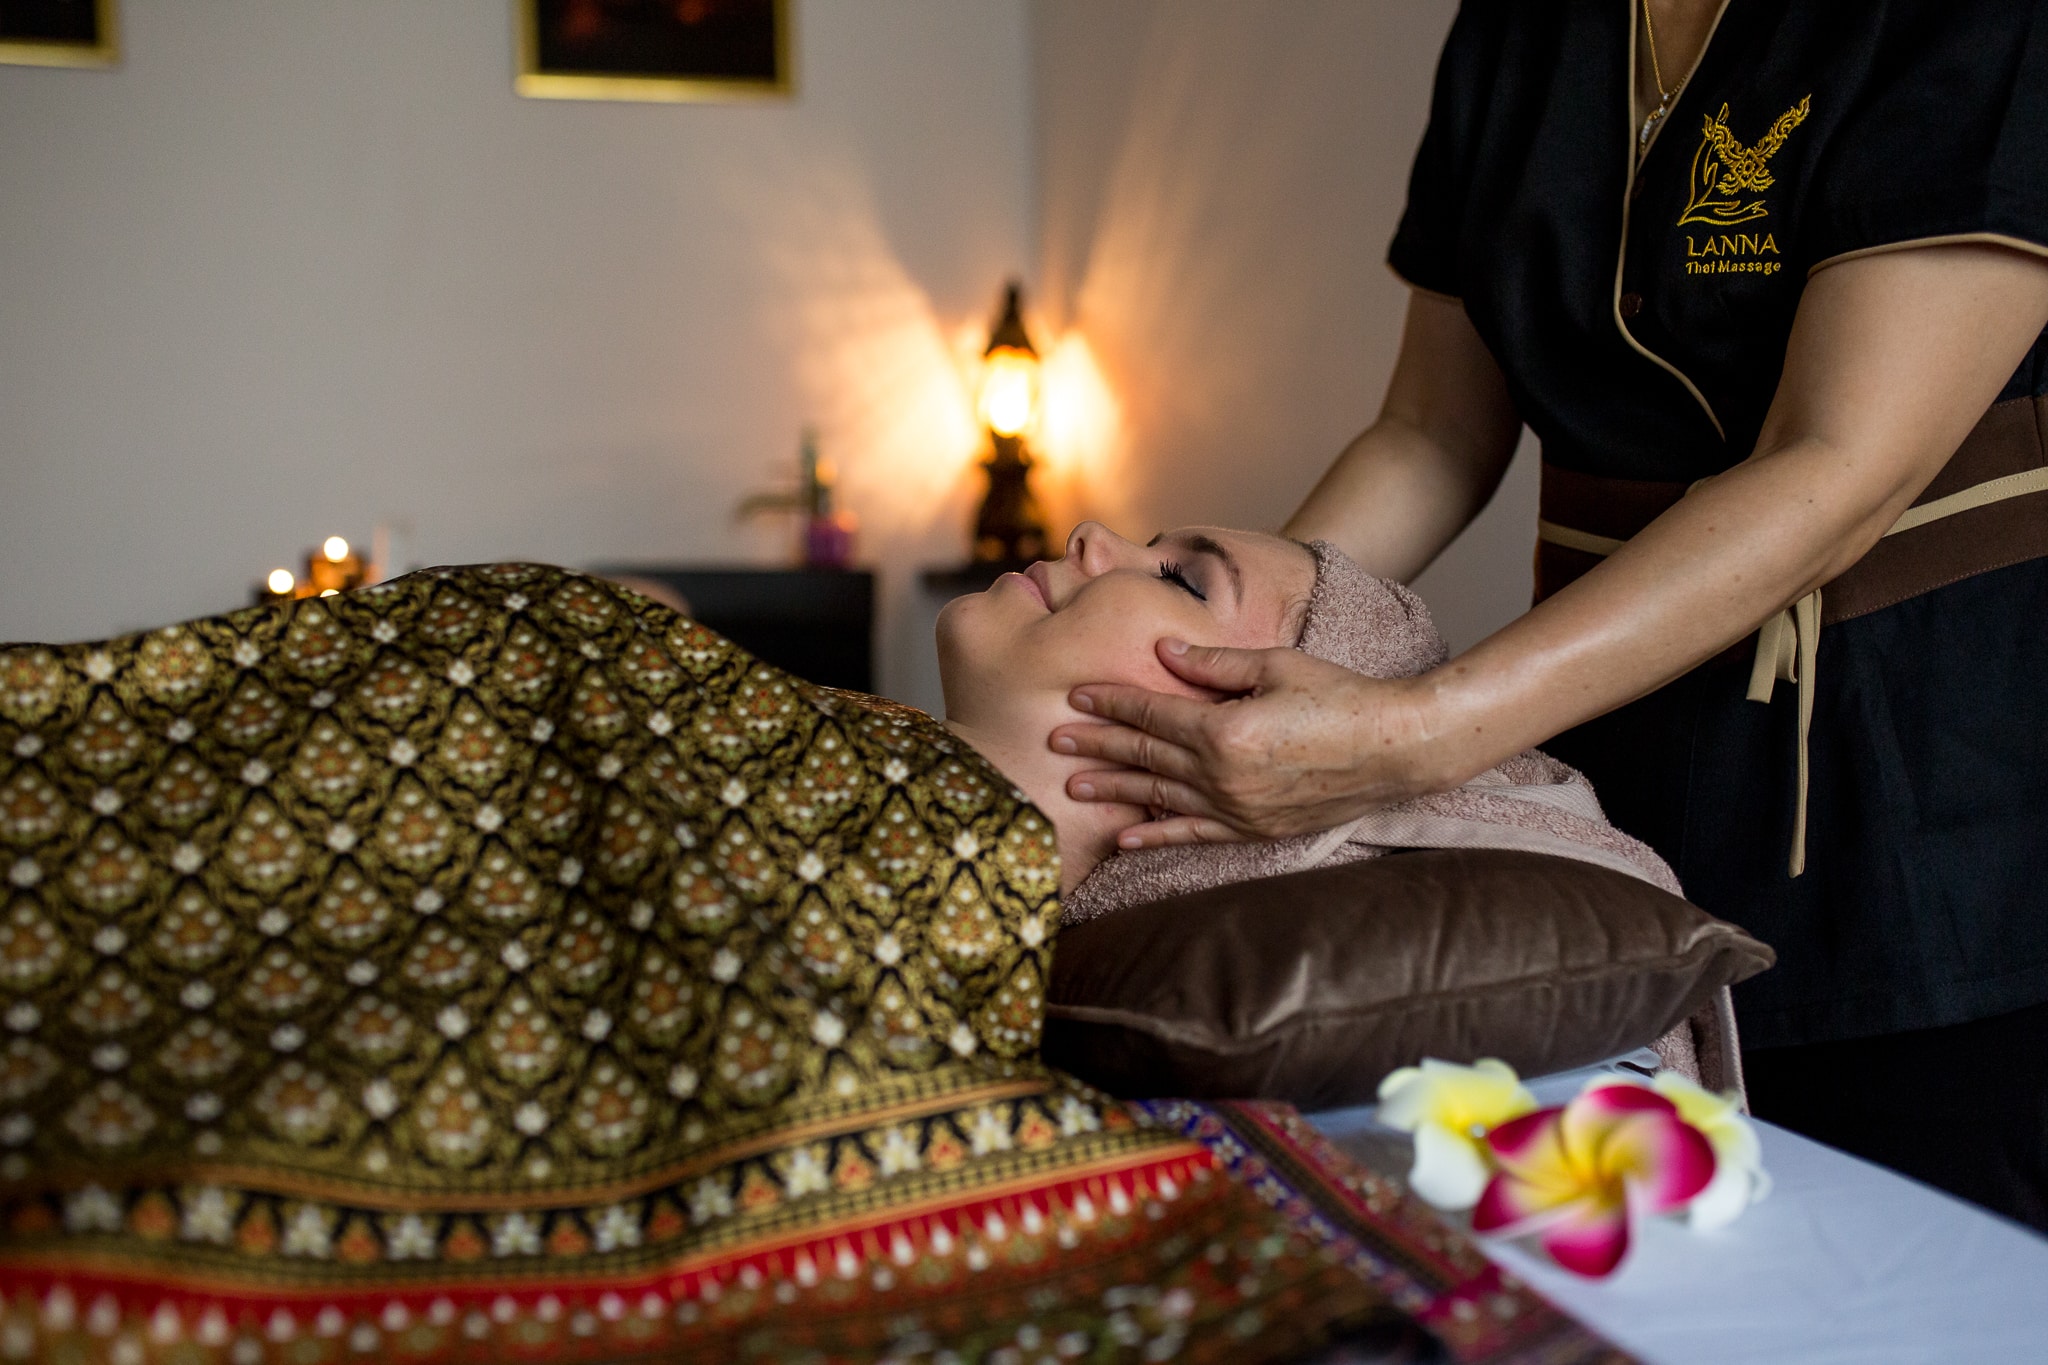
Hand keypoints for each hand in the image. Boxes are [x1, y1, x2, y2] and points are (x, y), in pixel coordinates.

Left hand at [1048, 639, 1444, 848]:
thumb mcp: (1275, 665)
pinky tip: (1125, 838)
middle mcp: (1222, 777)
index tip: (1075, 695)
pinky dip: (1156, 836)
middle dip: (1096, 746)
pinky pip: (1193, 835)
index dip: (1111, 702)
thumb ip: (1213, 664)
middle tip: (1052, 741)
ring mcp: (1237, 809)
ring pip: (1158, 799)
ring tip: (1071, 787)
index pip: (1151, 714)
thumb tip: (1163, 651)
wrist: (1395, 749)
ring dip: (1113, 792)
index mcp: (1223, 730)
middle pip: (1144, 757)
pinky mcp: (1254, 830)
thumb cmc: (1339, 696)